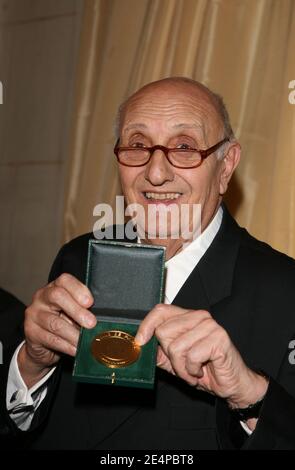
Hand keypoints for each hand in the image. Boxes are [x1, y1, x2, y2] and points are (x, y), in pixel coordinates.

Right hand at [19, 273, 95, 387]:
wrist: (42, 345)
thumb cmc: (63, 323)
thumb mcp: (74, 313)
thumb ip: (83, 310)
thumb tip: (103, 317)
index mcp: (55, 287)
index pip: (64, 280)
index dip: (78, 289)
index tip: (90, 302)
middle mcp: (42, 297)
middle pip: (57, 296)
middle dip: (77, 310)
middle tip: (91, 323)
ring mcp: (34, 314)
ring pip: (55, 322)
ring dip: (74, 334)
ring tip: (86, 341)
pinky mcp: (30, 332)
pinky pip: (51, 339)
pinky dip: (67, 346)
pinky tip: (76, 349)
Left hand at [135, 304, 267, 408]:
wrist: (232, 384)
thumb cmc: (206, 370)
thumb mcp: (175, 361)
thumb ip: (158, 351)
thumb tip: (139, 345)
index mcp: (188, 317)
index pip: (161, 311)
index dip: (147, 325)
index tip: (141, 341)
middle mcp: (199, 316)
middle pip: (163, 331)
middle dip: (169, 357)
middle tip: (184, 366)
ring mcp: (210, 326)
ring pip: (175, 347)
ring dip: (182, 368)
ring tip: (194, 370)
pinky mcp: (219, 338)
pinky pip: (191, 356)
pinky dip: (192, 370)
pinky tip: (202, 371)